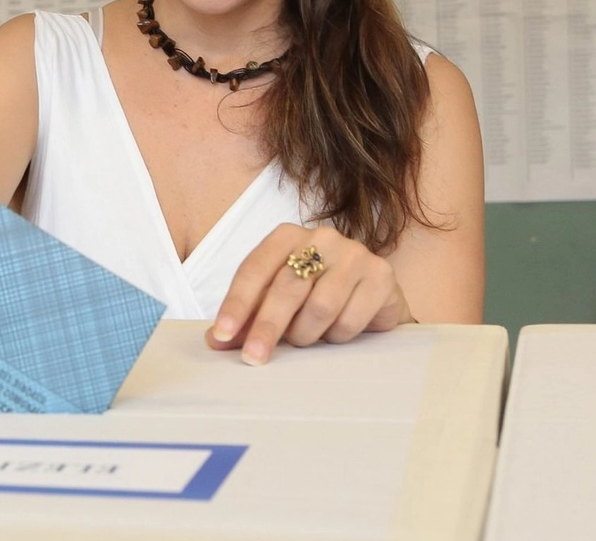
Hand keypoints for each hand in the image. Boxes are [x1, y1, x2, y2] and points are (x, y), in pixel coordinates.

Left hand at [208, 224, 413, 364]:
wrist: (374, 298)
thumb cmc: (315, 297)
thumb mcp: (276, 304)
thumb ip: (246, 319)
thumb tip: (214, 341)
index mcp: (286, 237)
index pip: (254, 270)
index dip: (236, 304)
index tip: (222, 335)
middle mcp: (321, 238)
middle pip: (286, 288)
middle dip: (267, 327)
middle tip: (254, 357)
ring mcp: (354, 254)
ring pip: (320, 306)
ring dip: (306, 334)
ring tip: (304, 339)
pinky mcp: (381, 274)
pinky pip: (350, 318)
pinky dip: (336, 336)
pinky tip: (335, 333)